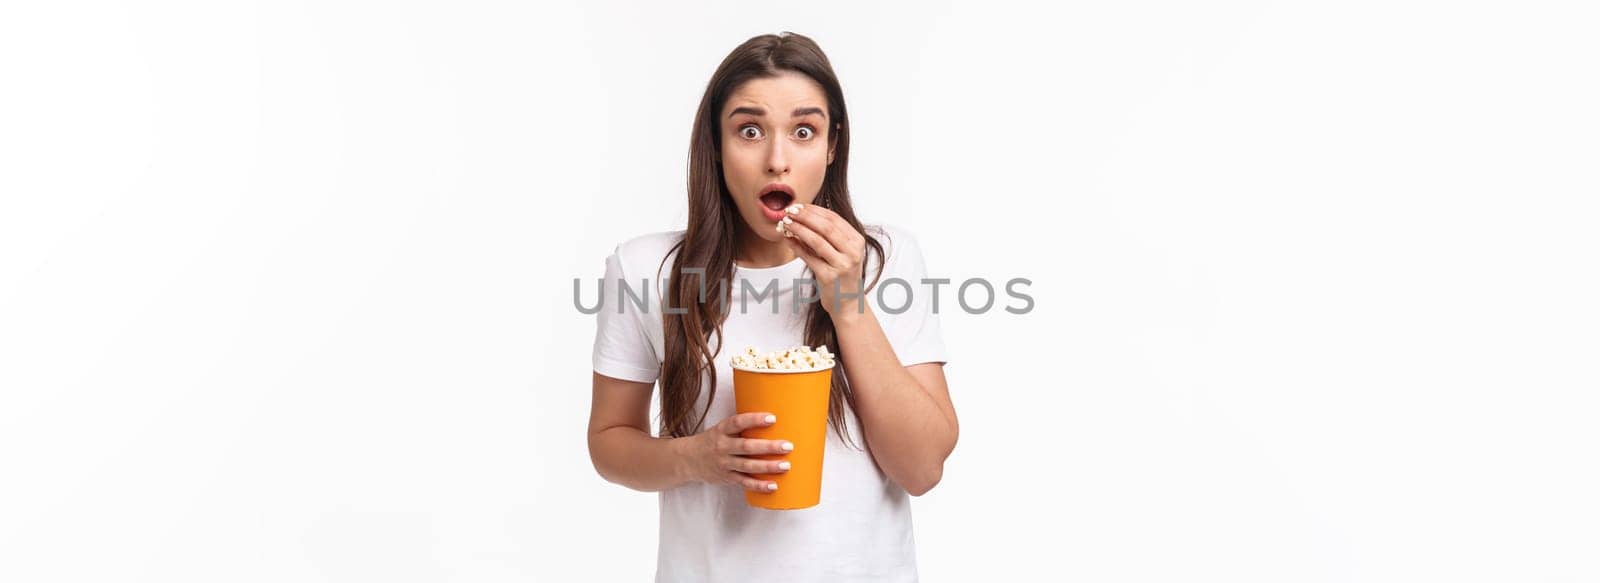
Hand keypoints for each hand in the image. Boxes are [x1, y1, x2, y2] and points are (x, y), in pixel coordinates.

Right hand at [676, 411, 794, 492]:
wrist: (688, 460)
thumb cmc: (713, 440)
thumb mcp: (722, 429)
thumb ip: (742, 427)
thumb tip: (775, 421)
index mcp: (722, 430)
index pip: (738, 422)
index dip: (754, 420)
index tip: (772, 418)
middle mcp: (722, 446)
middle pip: (746, 446)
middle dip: (768, 447)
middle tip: (787, 446)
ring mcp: (724, 463)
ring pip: (747, 466)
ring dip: (768, 466)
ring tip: (785, 466)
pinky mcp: (727, 477)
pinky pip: (744, 482)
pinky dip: (759, 485)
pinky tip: (773, 486)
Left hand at [779, 204, 867, 316]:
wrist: (848, 302)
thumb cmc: (842, 274)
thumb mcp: (842, 252)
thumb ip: (828, 235)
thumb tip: (803, 215)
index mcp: (857, 241)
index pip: (834, 219)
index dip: (815, 210)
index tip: (800, 205)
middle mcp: (852, 252)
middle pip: (826, 227)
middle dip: (805, 216)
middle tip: (790, 210)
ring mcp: (842, 265)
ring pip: (816, 240)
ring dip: (798, 229)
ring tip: (786, 222)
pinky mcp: (829, 276)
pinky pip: (809, 257)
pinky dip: (796, 246)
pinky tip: (788, 239)